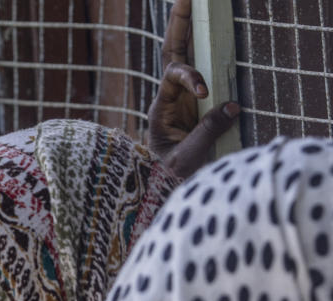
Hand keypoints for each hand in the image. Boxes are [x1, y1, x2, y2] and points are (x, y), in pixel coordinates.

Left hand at [147, 0, 239, 178]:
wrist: (162, 189)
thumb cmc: (170, 176)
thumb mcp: (186, 158)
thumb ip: (207, 132)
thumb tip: (232, 105)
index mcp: (160, 109)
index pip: (172, 78)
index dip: (190, 77)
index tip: (206, 91)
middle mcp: (169, 98)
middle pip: (172, 53)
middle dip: (178, 25)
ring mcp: (182, 98)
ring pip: (184, 55)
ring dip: (187, 28)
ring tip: (190, 1)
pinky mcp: (196, 103)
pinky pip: (201, 69)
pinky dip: (203, 48)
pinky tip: (204, 27)